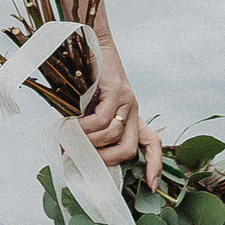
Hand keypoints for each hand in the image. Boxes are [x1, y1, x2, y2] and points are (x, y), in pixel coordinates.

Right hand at [80, 37, 164, 188]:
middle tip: (83, 161)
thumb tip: (74, 155)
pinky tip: (74, 125)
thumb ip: (89, 128)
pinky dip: (86, 127)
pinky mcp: (118, 90)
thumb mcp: (88, 107)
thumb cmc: (83, 75)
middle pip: (128, 149)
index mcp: (130, 114)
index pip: (151, 143)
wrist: (87, 39)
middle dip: (105, 161)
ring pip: (112, 135)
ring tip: (70, 139)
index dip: (154, 165)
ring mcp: (127, 100)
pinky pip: (103, 119)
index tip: (151, 186)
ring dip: (88, 142)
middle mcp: (133, 109)